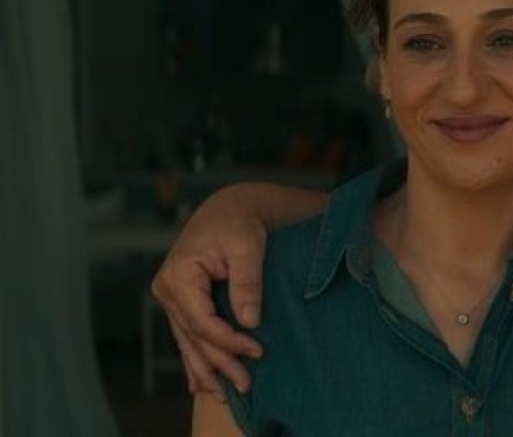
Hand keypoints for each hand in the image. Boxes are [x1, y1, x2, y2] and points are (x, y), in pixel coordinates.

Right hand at [150, 184, 268, 395]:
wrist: (230, 207)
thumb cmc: (240, 221)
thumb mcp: (248, 245)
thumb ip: (247, 281)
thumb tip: (249, 321)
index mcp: (179, 274)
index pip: (202, 321)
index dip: (228, 341)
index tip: (257, 351)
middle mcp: (168, 288)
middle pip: (194, 336)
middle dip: (220, 363)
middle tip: (246, 385)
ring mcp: (171, 296)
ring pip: (188, 340)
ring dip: (207, 368)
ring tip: (225, 393)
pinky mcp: (181, 300)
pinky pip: (187, 334)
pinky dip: (195, 358)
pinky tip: (200, 382)